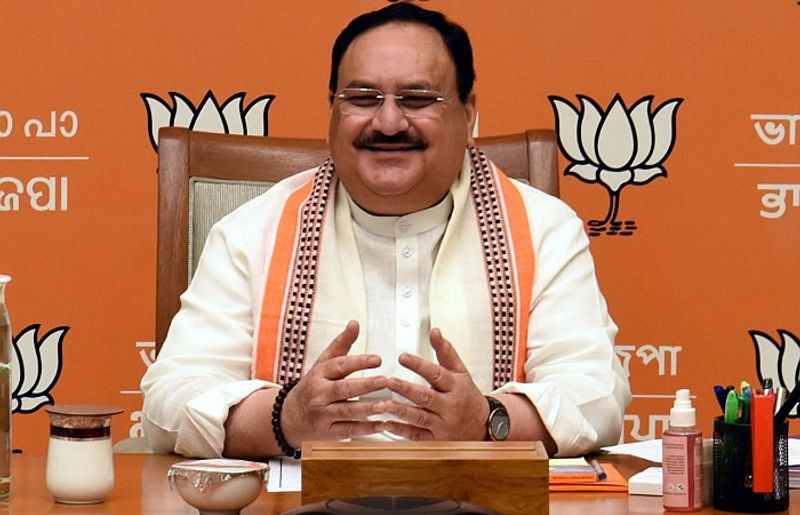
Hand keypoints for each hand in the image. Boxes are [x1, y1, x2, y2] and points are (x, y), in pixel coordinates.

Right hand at [280, 320, 388, 447]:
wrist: (289, 417)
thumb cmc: (312, 386)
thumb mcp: (323, 363)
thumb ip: (341, 344)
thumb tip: (355, 323)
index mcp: (320, 374)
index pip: (339, 366)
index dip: (358, 362)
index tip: (377, 359)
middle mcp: (320, 394)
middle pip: (344, 389)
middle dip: (366, 385)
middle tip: (385, 381)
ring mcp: (323, 414)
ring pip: (347, 411)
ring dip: (368, 408)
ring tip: (386, 405)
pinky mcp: (328, 432)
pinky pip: (348, 430)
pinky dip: (365, 429)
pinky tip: (381, 425)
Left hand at [381, 328, 487, 440]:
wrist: (482, 426)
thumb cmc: (467, 395)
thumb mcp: (461, 371)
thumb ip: (446, 351)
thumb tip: (434, 331)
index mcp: (455, 386)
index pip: (436, 374)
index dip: (419, 365)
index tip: (402, 357)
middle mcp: (449, 406)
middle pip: (426, 397)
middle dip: (406, 389)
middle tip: (389, 381)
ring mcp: (442, 424)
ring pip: (420, 417)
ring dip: (400, 411)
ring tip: (383, 404)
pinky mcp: (435, 440)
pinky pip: (417, 436)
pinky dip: (401, 431)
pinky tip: (387, 424)